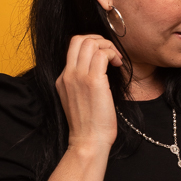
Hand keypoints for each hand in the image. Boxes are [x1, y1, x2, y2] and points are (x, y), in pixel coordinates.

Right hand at [55, 34, 123, 149]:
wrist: (88, 141)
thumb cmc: (89, 125)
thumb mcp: (79, 100)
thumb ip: (82, 84)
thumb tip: (99, 70)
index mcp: (63, 79)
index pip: (73, 48)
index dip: (92, 46)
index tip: (105, 56)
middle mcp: (68, 75)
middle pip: (79, 39)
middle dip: (99, 39)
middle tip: (111, 52)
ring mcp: (78, 77)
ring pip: (90, 42)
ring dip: (107, 46)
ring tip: (116, 59)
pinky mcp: (93, 81)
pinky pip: (102, 54)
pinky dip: (112, 54)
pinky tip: (118, 64)